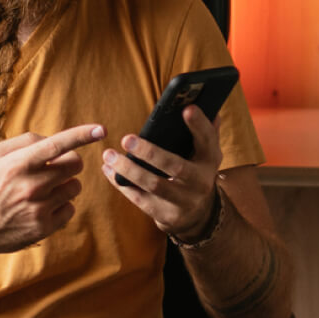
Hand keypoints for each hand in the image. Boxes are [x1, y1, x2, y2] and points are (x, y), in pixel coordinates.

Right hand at [0, 124, 105, 255]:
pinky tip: (43, 206)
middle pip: (74, 165)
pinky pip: (70, 209)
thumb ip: (25, 142)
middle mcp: (31, 186)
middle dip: (68, 163)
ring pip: (75, 187)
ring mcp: (39, 208)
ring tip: (44, 189)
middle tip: (53, 168)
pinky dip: (62, 205)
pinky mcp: (44, 227)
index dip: (81, 135)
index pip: (56, 145)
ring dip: (65, 185)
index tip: (101, 129)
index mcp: (18, 164)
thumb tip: (54, 140)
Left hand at [102, 105, 221, 239]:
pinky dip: (122, 184)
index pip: (208, 140)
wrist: (198, 215)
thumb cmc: (195, 172)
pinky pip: (140, 199)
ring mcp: (184, 202)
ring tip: (108, 155)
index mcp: (210, 160)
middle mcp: (200, 182)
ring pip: (153, 185)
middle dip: (150, 153)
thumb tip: (202, 102)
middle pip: (175, 167)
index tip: (186, 108)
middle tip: (127, 138)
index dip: (198, 125)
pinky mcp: (166, 216)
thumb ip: (203, 130)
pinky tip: (108, 170)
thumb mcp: (204, 154)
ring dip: (128, 169)